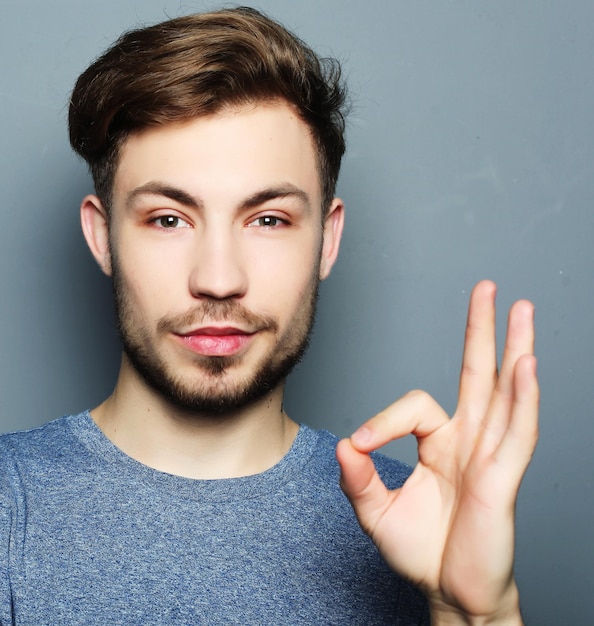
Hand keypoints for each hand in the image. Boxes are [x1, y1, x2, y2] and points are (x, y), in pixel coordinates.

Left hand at [336, 280, 538, 624]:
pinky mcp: (503, 480)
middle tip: (488, 289)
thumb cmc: (423, 551)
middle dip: (482, 330)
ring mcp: (490, 456)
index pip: (415, 407)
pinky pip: (517, 432)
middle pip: (480, 374)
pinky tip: (525, 365)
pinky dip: (523, 398)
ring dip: (515, 349)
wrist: (451, 594)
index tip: (358, 449)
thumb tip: (343, 443)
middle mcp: (470, 441)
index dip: (382, 421)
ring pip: (507, 393)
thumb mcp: (376, 512)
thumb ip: (357, 478)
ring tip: (522, 310)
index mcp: (441, 443)